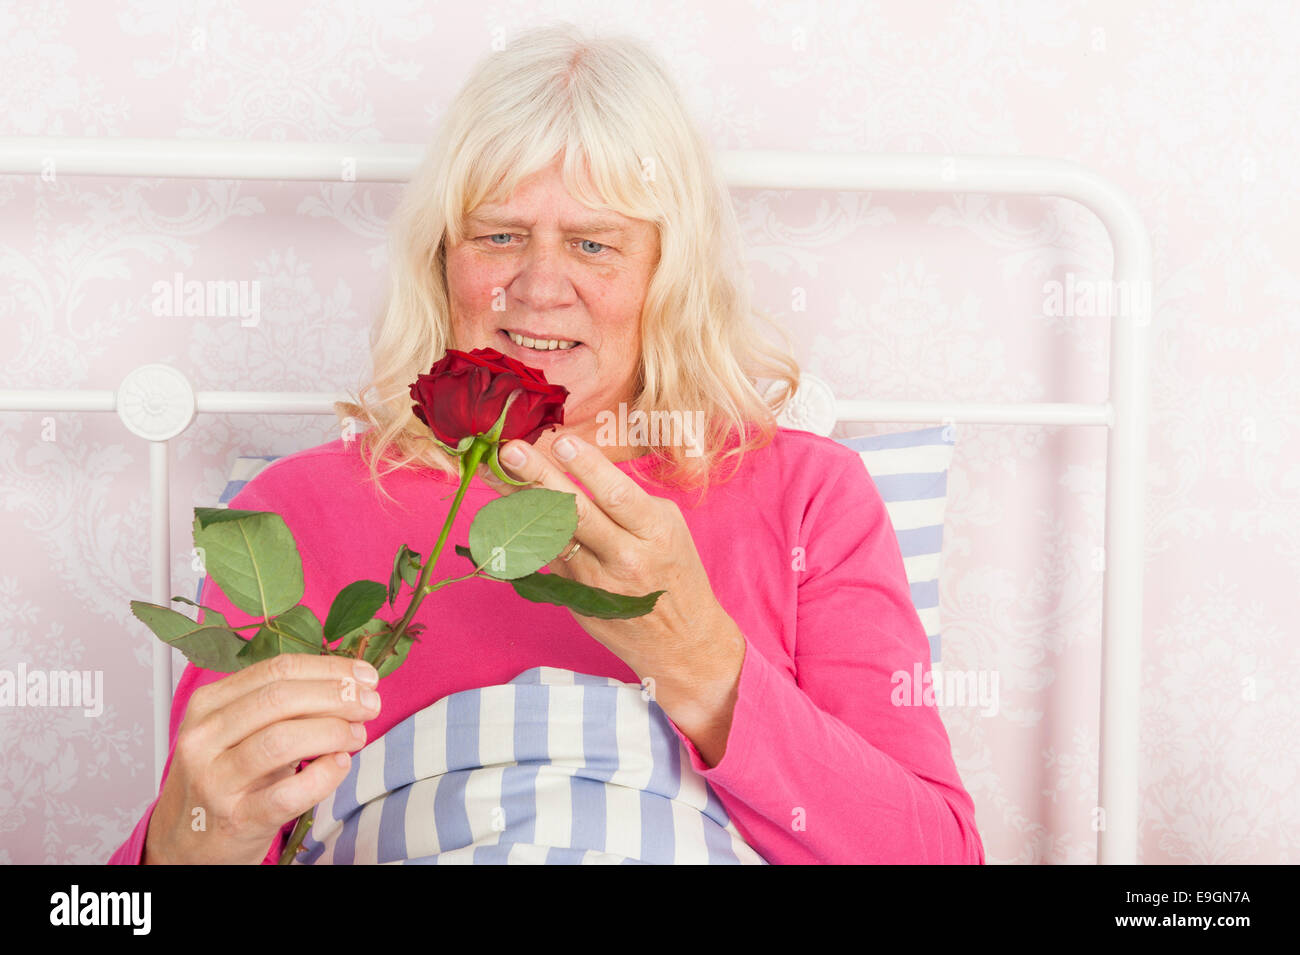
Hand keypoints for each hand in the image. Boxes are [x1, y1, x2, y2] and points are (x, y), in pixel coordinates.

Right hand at [143, 655, 381, 863]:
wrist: (186, 840)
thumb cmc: (225, 776)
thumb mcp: (240, 730)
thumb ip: (285, 705)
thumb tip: (351, 683)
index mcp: (208, 704)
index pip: (276, 670)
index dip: (328, 668)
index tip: (364, 675)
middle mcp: (204, 738)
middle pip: (281, 698)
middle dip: (337, 696)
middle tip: (370, 704)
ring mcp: (216, 780)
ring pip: (282, 740)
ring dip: (334, 731)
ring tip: (357, 734)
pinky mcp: (236, 819)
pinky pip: (289, 793)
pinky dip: (324, 775)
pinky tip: (340, 764)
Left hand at [484, 433, 744, 764]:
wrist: (681, 643)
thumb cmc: (676, 573)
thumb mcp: (668, 529)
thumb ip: (629, 503)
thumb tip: (578, 470)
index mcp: (655, 534)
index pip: (617, 496)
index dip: (587, 468)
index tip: (561, 441)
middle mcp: (623, 559)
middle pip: (575, 513)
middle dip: (540, 478)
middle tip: (511, 450)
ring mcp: (594, 583)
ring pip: (550, 536)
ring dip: (519, 502)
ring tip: (495, 473)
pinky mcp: (574, 598)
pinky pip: (546, 558)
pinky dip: (523, 532)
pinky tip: (503, 509)